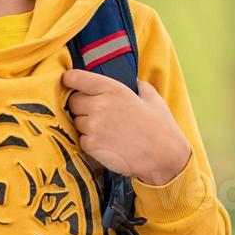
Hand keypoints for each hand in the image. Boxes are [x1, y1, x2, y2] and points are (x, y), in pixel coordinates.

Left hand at [60, 69, 190, 185]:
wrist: (164, 156)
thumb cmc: (160, 126)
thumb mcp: (152, 98)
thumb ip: (139, 86)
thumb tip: (133, 82)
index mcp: (113, 89)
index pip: (76, 78)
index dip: (71, 80)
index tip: (70, 82)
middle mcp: (100, 105)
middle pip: (73, 101)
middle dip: (82, 106)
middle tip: (97, 112)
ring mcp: (94, 126)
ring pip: (76, 121)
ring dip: (86, 124)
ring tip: (106, 129)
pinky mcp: (92, 146)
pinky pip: (81, 139)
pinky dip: (90, 141)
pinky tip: (107, 142)